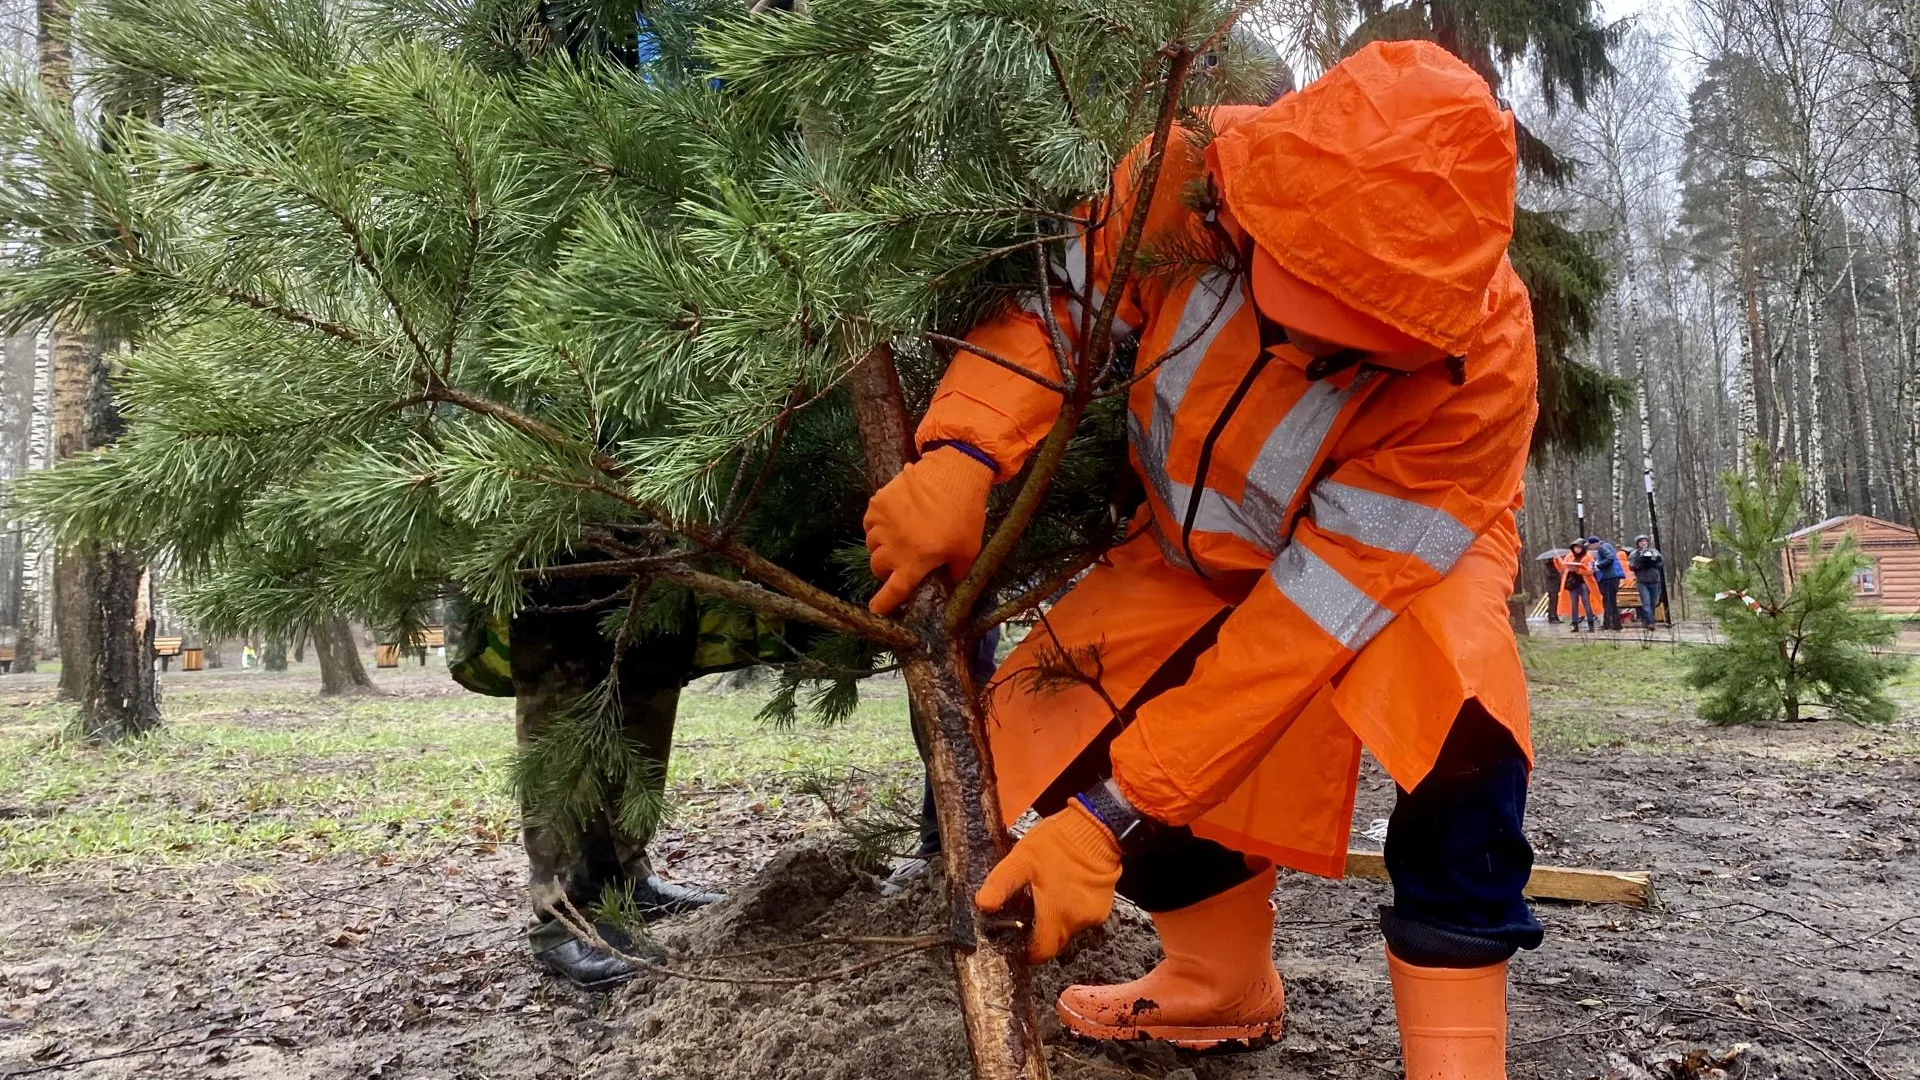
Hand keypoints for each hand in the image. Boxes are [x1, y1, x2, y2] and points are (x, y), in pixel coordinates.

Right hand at [862, 446, 993, 614]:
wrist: (953, 473)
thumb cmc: (964, 514)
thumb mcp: (968, 550)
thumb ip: (957, 574)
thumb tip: (950, 586)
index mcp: (915, 562)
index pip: (893, 591)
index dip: (883, 604)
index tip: (875, 611)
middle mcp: (893, 546)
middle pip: (878, 567)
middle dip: (888, 568)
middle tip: (904, 559)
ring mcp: (881, 524)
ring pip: (872, 545)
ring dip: (882, 546)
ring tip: (901, 535)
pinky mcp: (876, 503)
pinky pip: (869, 523)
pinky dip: (878, 525)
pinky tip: (895, 519)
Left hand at [976, 801, 1121, 962]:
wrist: (1096, 828)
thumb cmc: (1058, 843)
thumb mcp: (1021, 859)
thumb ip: (1001, 884)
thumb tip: (982, 905)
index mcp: (1056, 916)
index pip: (1042, 952)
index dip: (1030, 952)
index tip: (1021, 942)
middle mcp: (1078, 922)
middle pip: (1056, 941)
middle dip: (1042, 931)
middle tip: (1031, 909)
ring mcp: (1094, 915)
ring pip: (1070, 928)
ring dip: (1058, 918)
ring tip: (1049, 893)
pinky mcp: (1104, 906)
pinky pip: (1083, 916)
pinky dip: (1073, 908)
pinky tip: (1066, 888)